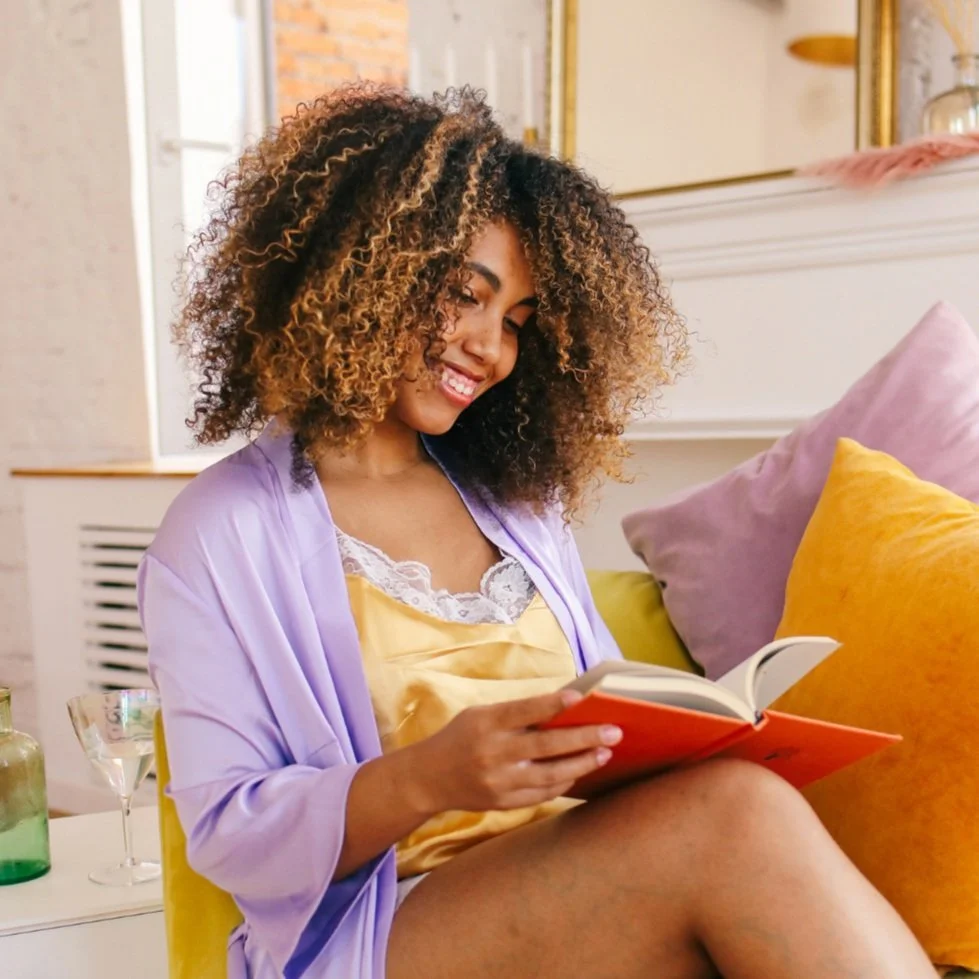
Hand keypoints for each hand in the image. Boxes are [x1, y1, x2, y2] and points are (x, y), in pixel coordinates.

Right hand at [401, 690, 622, 814]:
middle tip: (613, 732)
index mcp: (486, 723)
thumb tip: (561, 707)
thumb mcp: (480, 715)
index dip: (552, 704)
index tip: (580, 698)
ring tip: (605, 753)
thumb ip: (515, 714)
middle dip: (584, 738)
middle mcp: (493, 752)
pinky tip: (580, 772)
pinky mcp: (502, 803)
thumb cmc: (459, 738)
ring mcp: (498, 781)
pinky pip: (541, 794)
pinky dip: (564, 783)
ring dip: (582, 763)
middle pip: (546, 745)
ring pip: (550, 775)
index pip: (524, 710)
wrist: (427, 779)